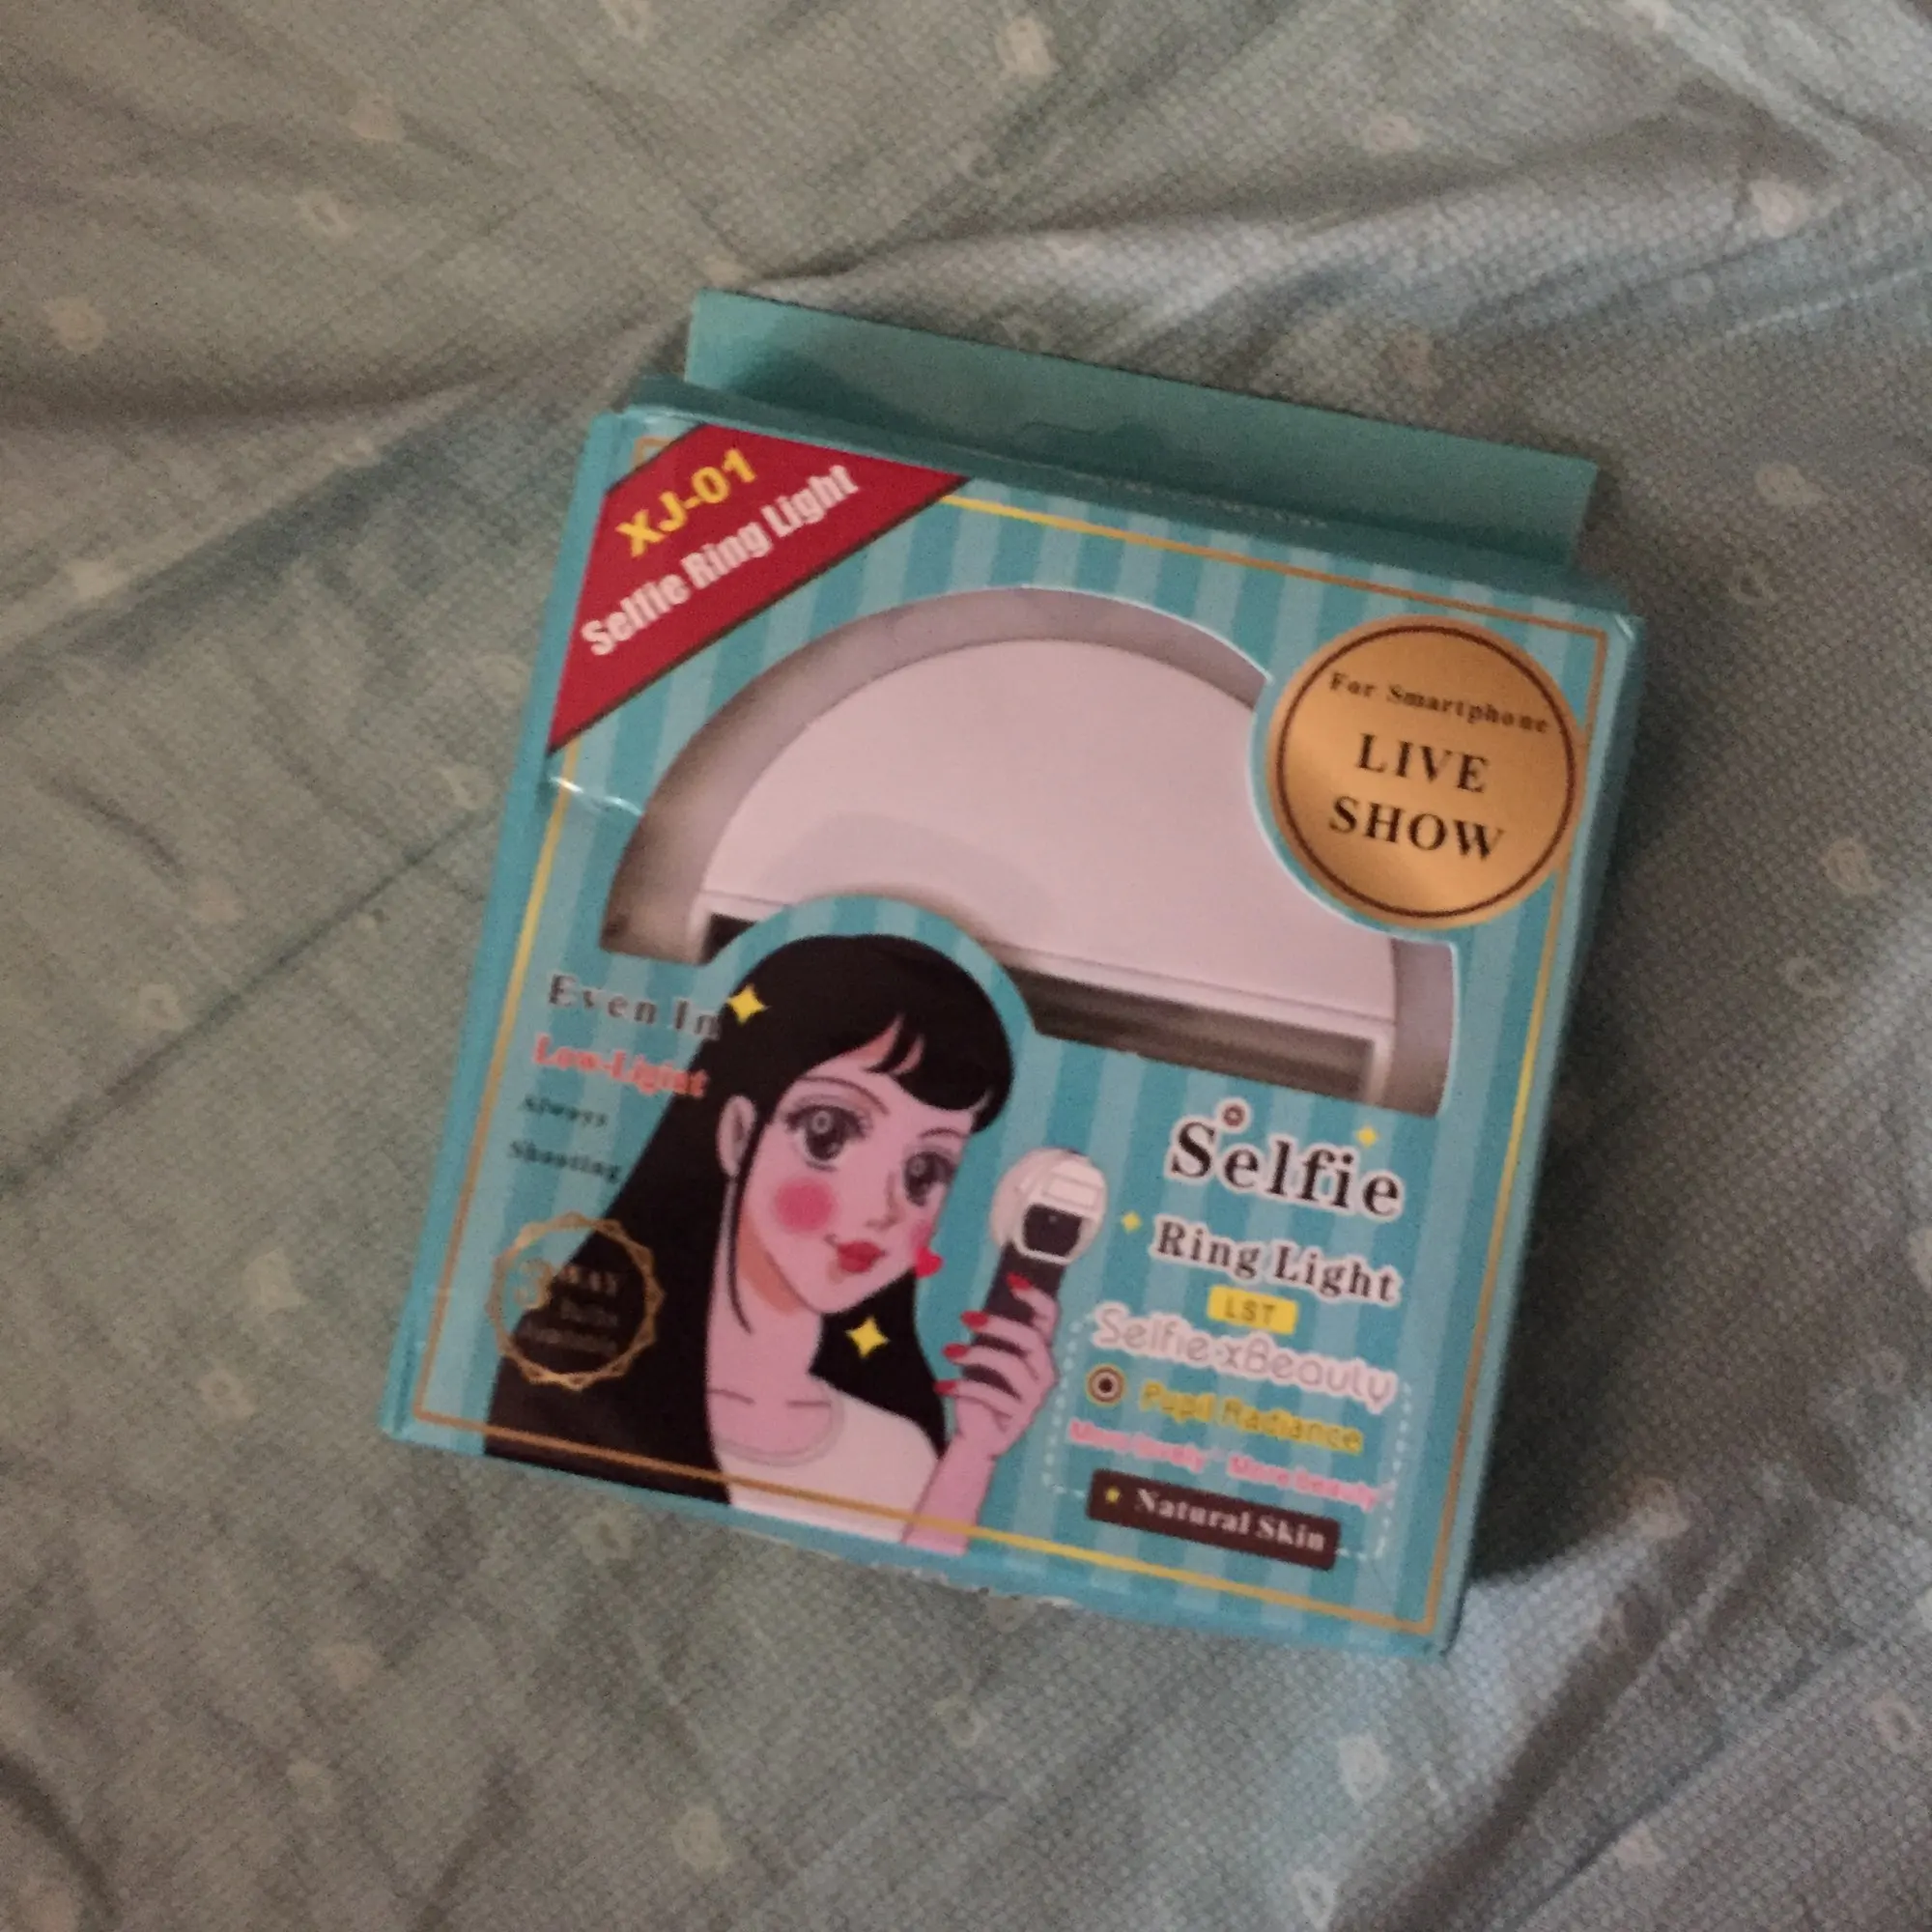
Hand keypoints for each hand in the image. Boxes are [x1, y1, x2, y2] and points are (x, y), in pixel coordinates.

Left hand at [937, 1284, 1058, 1458]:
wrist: (977, 1435)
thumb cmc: (982, 1389)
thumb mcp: (985, 1357)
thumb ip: (991, 1335)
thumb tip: (980, 1304)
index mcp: (1039, 1351)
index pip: (1050, 1318)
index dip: (1035, 1298)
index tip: (1011, 1280)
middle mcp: (1044, 1372)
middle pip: (1032, 1339)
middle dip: (999, 1325)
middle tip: (967, 1317)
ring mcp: (1035, 1396)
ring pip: (1011, 1365)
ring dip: (976, 1355)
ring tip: (950, 1352)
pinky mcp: (1020, 1417)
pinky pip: (992, 1395)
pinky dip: (964, 1387)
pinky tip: (943, 1386)